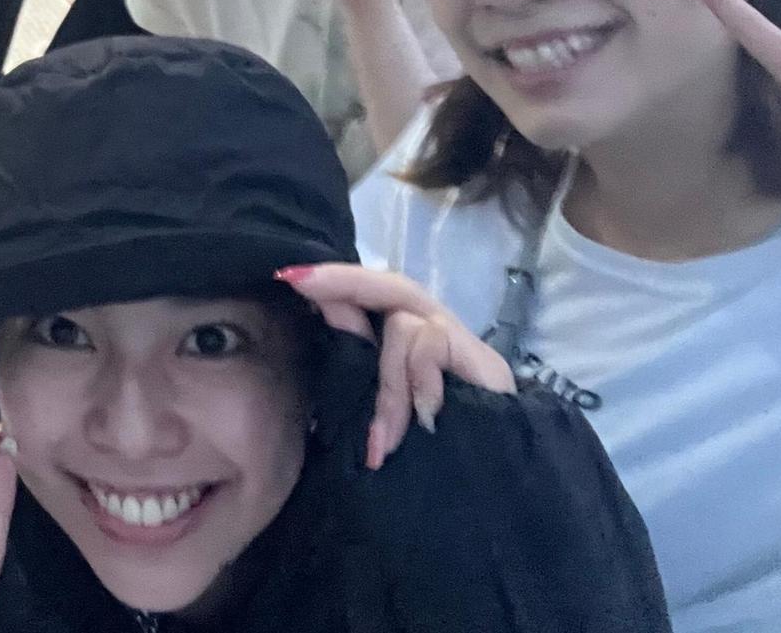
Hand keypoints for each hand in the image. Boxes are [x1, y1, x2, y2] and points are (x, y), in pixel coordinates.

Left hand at [275, 264, 513, 470]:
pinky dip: (418, 380)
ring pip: (405, 324)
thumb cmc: (427, 468)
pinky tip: (425, 419)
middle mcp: (444, 340)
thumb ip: (359, 357)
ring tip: (384, 440)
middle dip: (343, 282)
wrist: (490, 504)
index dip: (338, 282)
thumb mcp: (377, 407)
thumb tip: (325, 305)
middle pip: (394, 288)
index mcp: (414, 349)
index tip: (290, 276)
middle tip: (299, 282)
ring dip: (387, 382)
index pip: (379, 296)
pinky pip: (432, 342)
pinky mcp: (490, 367)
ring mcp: (470, 352)